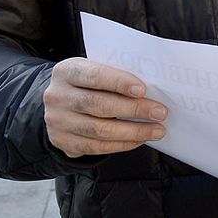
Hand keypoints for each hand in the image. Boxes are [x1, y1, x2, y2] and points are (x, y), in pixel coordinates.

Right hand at [42, 58, 166, 157]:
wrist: (58, 104)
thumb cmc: (86, 84)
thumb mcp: (93, 70)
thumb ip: (114, 77)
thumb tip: (151, 89)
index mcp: (66, 72)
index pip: (95, 76)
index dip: (120, 83)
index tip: (143, 90)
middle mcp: (57, 96)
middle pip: (99, 105)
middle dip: (134, 109)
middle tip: (160, 112)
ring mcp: (57, 121)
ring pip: (99, 130)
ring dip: (133, 131)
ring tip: (157, 130)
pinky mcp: (62, 142)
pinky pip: (96, 147)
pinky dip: (122, 144)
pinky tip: (139, 139)